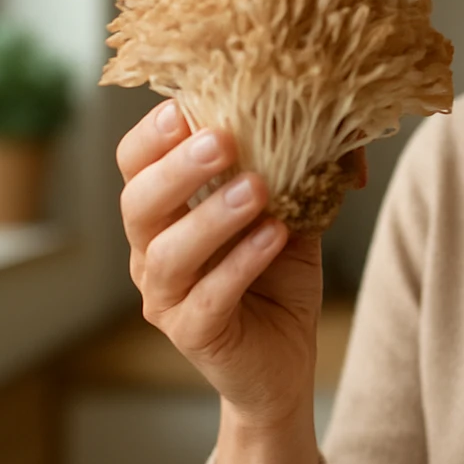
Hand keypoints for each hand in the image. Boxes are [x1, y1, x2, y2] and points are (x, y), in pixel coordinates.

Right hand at [117, 98, 365, 427]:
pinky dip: (241, 263)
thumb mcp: (289, 210)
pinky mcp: (193, 333)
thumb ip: (294, 168)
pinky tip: (274, 235)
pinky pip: (209, 297)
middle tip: (221, 140)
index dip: (152, 135)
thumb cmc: (278, 274)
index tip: (184, 106)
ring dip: (212, 215)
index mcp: (165, 212)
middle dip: (177, 168)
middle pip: (139, 203)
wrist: (286, 357)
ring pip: (169, 253)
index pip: (135, 164)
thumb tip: (328, 117)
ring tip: (255, 189)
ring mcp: (165, 297)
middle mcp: (151, 251)